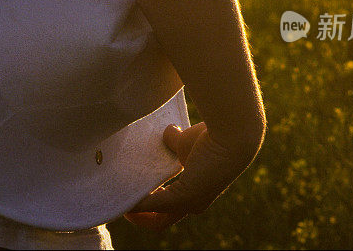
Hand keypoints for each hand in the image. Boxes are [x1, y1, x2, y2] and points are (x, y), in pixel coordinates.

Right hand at [124, 122, 257, 230]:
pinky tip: (125, 198)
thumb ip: (175, 141)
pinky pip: (154, 206)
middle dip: (140, 216)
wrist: (231, 133)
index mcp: (198, 192)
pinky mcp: (184, 198)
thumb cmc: (214, 135)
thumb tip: (168, 132)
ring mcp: (191, 203)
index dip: (151, 205)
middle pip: (163, 221)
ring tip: (120, 201)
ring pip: (159, 220)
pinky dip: (138, 205)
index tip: (133, 193)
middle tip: (123, 202)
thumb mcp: (187, 142)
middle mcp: (195, 203)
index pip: (171, 207)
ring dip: (138, 214)